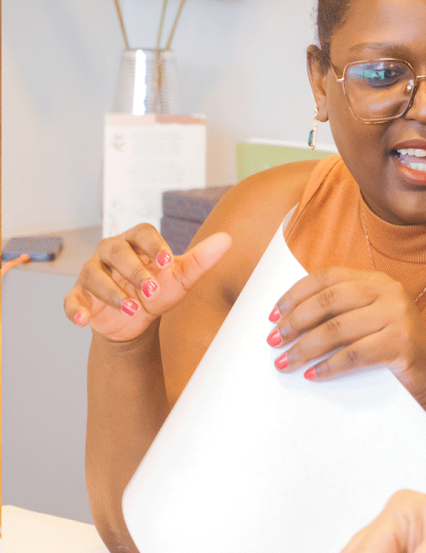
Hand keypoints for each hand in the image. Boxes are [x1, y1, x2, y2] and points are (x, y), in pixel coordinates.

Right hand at [63, 224, 231, 341]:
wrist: (138, 320)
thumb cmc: (158, 290)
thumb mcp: (180, 278)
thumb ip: (201, 260)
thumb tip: (227, 240)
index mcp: (136, 242)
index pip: (142, 233)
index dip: (154, 245)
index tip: (167, 262)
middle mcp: (111, 252)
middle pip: (117, 251)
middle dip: (135, 271)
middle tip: (152, 292)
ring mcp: (92, 273)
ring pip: (93, 275)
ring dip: (111, 292)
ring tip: (132, 308)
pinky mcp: (80, 295)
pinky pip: (72, 299)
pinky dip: (75, 308)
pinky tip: (83, 320)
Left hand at [267, 268, 425, 420]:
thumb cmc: (394, 352)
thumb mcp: (369, 322)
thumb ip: (341, 312)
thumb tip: (288, 320)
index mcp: (377, 281)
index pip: (327, 278)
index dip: (295, 294)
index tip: (273, 314)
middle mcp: (388, 291)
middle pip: (328, 300)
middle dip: (295, 321)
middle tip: (273, 340)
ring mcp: (398, 315)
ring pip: (337, 328)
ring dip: (305, 347)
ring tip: (285, 362)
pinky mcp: (402, 343)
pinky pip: (354, 354)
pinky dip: (328, 366)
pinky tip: (312, 374)